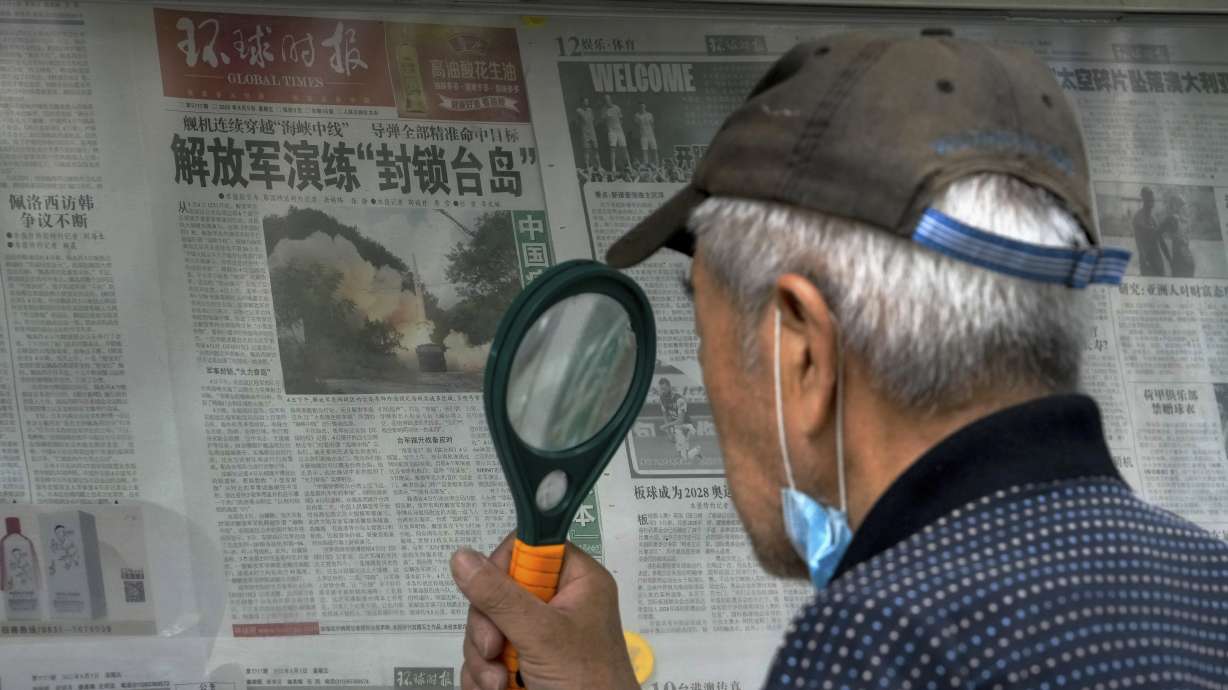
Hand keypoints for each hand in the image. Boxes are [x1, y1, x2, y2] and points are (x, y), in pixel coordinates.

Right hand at [451, 535, 638, 689]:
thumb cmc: (590, 682)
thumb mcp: (542, 634)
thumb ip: (500, 597)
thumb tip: (463, 558)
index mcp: (576, 580)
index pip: (528, 547)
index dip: (502, 566)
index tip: (490, 593)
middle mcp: (557, 601)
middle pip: (498, 590)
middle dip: (488, 627)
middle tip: (495, 649)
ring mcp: (539, 633)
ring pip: (488, 626)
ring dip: (483, 658)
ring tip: (500, 682)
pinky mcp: (524, 659)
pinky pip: (487, 655)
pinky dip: (484, 674)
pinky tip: (496, 689)